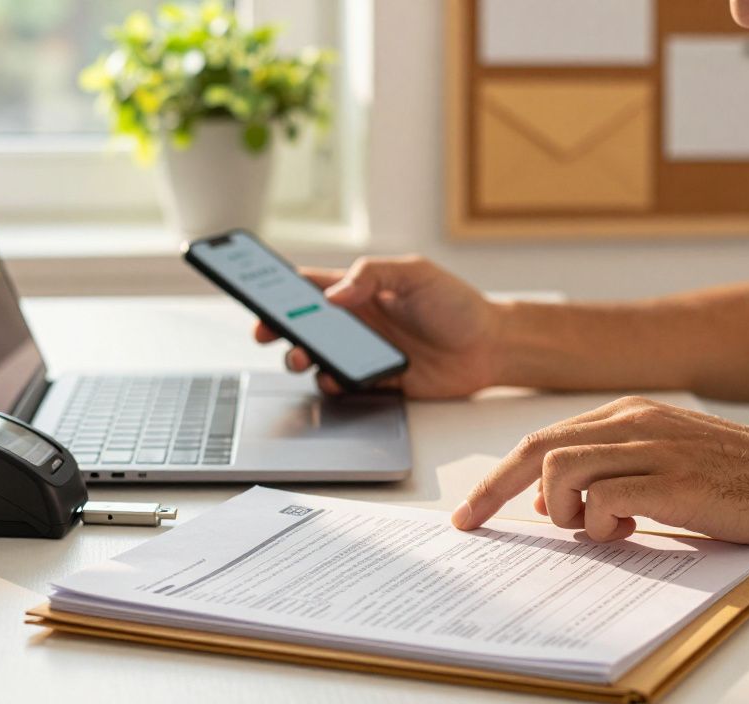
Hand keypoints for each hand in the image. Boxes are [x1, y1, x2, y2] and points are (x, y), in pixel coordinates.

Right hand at [253, 256, 501, 398]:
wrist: (491, 346)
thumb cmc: (456, 303)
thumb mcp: (414, 274)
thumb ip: (371, 276)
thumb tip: (331, 296)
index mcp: (361, 290)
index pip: (310, 286)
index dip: (280, 290)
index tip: (257, 294)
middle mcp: (358, 321)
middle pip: (304, 325)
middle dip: (279, 329)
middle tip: (267, 333)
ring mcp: (366, 353)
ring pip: (319, 357)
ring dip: (302, 358)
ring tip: (302, 358)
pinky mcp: (379, 381)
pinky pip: (344, 385)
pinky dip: (332, 384)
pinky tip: (334, 379)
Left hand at [451, 397, 748, 544]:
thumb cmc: (735, 478)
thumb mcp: (662, 462)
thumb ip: (608, 471)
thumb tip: (549, 498)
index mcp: (627, 414)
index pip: (543, 439)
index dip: (499, 475)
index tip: (473, 509)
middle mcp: (633, 422)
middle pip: (536, 448)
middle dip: (492, 489)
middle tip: (470, 523)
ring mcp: (651, 447)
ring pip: (559, 469)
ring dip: (559, 509)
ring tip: (588, 529)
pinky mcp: (670, 480)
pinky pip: (600, 498)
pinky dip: (597, 522)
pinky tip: (625, 530)